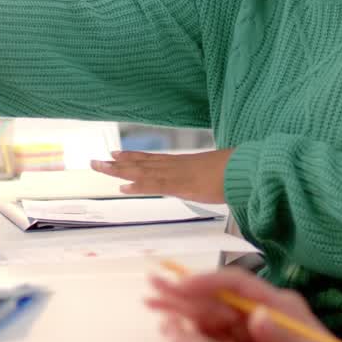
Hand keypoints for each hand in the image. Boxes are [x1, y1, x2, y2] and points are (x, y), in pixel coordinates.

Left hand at [90, 149, 233, 203]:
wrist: (246, 168)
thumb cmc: (236, 171)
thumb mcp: (217, 173)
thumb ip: (208, 176)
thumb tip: (210, 179)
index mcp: (183, 163)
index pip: (153, 159)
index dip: (133, 156)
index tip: (116, 154)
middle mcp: (175, 165)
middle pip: (142, 163)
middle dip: (118, 163)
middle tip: (96, 161)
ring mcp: (177, 174)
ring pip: (142, 171)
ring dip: (119, 170)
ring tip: (99, 167)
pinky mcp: (181, 185)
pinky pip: (155, 185)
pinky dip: (138, 186)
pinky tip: (123, 187)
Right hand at [146, 266, 338, 341]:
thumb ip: (283, 336)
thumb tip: (258, 315)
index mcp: (278, 305)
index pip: (237, 284)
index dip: (207, 281)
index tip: (181, 286)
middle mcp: (259, 315)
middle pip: (215, 300)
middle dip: (183, 293)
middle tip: (152, 285)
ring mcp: (249, 335)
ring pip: (208, 320)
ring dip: (181, 313)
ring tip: (154, 306)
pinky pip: (212, 340)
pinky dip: (191, 335)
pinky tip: (172, 328)